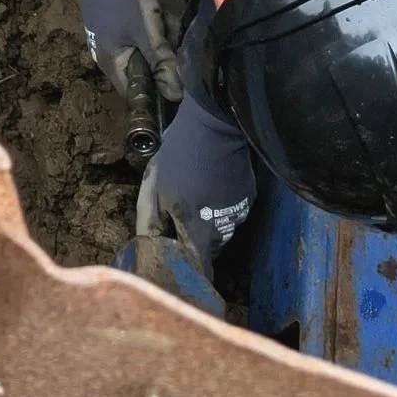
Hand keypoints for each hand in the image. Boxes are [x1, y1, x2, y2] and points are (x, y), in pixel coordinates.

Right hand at [71, 0, 183, 106]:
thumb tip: (176, 96)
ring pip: (144, 50)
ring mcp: (111, 36)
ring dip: (161, 41)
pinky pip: (139, 34)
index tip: (182, 85)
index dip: (159, 94)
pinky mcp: (117, 21)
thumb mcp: (148, 30)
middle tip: (179, 47)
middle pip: (143, 70)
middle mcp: (108, 55)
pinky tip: (163, 14)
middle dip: (164, 60)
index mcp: (111, 63)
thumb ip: (162, 63)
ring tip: (170, 24)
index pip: (137, 94)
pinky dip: (153, 28)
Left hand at [137, 95, 256, 278]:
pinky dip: (219, 205)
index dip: (189, 273)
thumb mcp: (155, 188)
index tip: (180, 272)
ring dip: (206, 221)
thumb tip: (148, 246)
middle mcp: (224, 229)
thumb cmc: (180, 157)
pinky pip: (230, 211)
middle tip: (178, 219)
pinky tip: (209, 183)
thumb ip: (152, 223)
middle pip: (208, 249)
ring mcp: (239, 212)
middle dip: (193, 240)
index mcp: (199, 232)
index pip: (200, 270)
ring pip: (219, 229)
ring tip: (194, 195)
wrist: (215, 124)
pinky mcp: (248, 196)